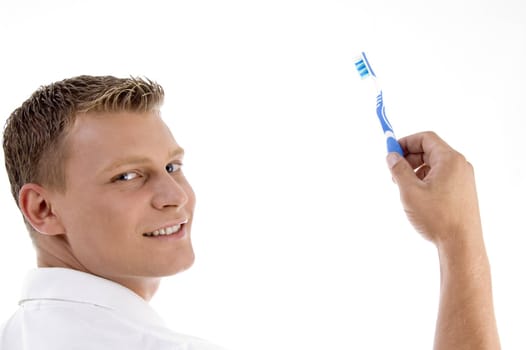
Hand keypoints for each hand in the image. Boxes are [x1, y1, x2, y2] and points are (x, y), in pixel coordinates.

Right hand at [386, 131, 482, 247]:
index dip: (406, 142)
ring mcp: (463, 179)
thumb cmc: (438, 218)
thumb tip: (391, 156)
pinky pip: (441, 177)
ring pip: (434, 165)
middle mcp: (459, 166)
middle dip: (409, 158)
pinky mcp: (462, 191)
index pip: (426, 138)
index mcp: (449, 160)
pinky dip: (426, 180)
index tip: (391, 152)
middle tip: (394, 173)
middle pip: (430, 150)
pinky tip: (417, 196)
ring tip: (403, 188)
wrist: (461, 244)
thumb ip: (399, 170)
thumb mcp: (410, 191)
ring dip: (416, 170)